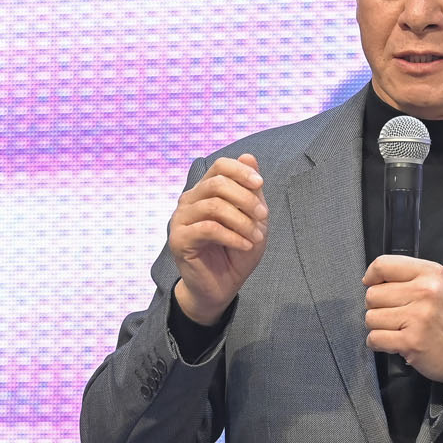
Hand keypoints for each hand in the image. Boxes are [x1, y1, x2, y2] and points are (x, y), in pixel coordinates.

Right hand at [168, 155, 266, 323]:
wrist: (223, 286)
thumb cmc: (237, 251)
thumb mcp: (252, 218)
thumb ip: (251, 190)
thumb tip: (248, 156)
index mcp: (205, 191)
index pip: (220, 166)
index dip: (241, 171)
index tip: (260, 184)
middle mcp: (189, 201)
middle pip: (217, 183)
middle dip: (246, 199)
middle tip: (264, 217)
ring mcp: (180, 219)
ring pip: (214, 206)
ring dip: (242, 221)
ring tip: (256, 237)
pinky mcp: (178, 239)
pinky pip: (208, 228)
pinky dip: (233, 236)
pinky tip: (246, 245)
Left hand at [362, 254, 442, 382]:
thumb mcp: (439, 285)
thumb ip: (410, 277)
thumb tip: (371, 279)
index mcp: (431, 273)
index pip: (383, 264)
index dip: (372, 276)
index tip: (372, 284)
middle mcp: (425, 292)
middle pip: (372, 294)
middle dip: (378, 307)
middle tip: (396, 315)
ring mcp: (418, 317)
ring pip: (371, 318)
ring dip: (380, 327)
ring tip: (400, 329)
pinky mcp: (411, 341)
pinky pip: (374, 338)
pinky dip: (379, 343)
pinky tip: (396, 342)